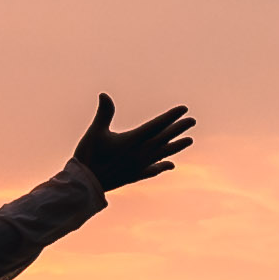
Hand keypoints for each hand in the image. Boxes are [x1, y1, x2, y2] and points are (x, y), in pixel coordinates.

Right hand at [67, 91, 194, 193]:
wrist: (86, 184)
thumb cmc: (89, 156)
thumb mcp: (95, 132)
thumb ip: (104, 114)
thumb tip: (104, 94)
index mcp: (132, 141)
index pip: (156, 126)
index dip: (170, 117)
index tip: (183, 109)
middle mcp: (140, 154)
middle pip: (163, 138)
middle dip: (178, 128)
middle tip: (192, 120)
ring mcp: (140, 166)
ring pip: (163, 154)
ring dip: (176, 146)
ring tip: (190, 140)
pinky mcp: (136, 176)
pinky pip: (154, 170)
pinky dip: (164, 166)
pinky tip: (172, 165)